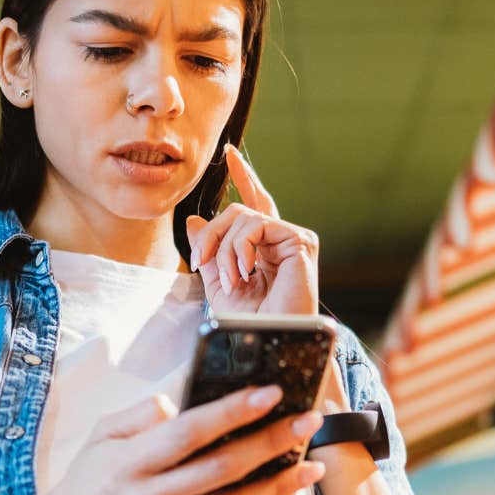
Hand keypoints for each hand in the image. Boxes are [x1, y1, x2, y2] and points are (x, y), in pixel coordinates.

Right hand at [30, 385, 324, 494]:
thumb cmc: (84, 484)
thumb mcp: (100, 436)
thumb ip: (140, 415)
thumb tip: (180, 403)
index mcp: (133, 461)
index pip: (192, 432)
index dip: (235, 412)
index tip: (271, 393)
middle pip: (225, 468)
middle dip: (273, 442)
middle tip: (307, 420)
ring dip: (280, 484)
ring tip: (312, 463)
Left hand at [185, 143, 320, 316]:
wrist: (266, 341)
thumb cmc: (248, 322)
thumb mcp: (217, 284)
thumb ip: (208, 252)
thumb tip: (194, 220)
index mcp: (265, 248)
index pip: (254, 205)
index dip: (245, 176)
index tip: (230, 153)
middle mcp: (281, 239)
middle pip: (238, 211)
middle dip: (211, 234)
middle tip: (200, 261)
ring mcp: (293, 239)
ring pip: (242, 216)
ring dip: (224, 248)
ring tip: (230, 278)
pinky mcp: (300, 241)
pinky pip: (256, 224)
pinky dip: (240, 247)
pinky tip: (245, 272)